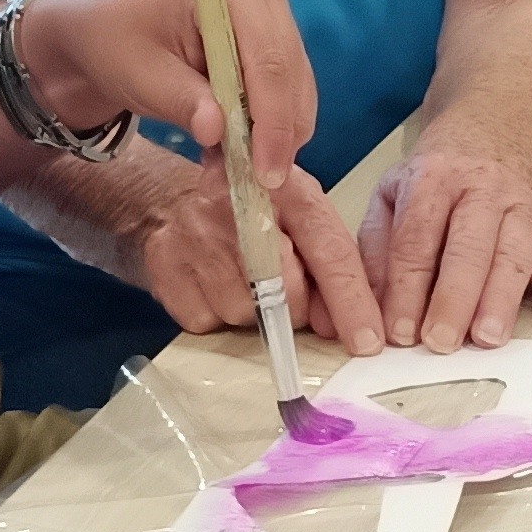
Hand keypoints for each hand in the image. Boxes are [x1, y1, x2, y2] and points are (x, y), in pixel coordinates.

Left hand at [17, 0, 317, 180]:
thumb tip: (219, 133)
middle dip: (275, 136)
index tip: (266, 173)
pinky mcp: (269, 43)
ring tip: (225, 175)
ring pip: (293, 90)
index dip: (272, 120)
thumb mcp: (138, 74)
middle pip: (288, 75)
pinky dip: (262, 130)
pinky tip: (228, 155)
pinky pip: (282, 94)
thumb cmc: (112, 41)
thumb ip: (181, 101)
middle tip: (250, 187)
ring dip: (269, 138)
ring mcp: (270, 16)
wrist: (100, 28)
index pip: (267, 58)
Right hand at [126, 157, 384, 353]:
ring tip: (243, 279)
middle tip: (285, 291)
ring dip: (252, 311)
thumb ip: (328, 265)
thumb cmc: (250, 211)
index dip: (351, 302)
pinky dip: (215, 314)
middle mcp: (238, 206)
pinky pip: (206, 321)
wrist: (172, 198)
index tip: (366, 342)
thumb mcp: (299, 218)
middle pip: (286, 293)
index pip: (328, 252)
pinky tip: (213, 285)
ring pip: (244, 313)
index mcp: (286, 189)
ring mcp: (196, 235)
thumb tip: (340, 328)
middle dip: (295, 308)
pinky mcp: (165, 265)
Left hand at [358, 148, 531, 350]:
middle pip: (468, 249)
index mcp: (433, 180)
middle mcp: (480, 189)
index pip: (417, 241)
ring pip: (512, 256)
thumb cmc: (430, 184)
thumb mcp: (388, 199)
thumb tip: (373, 309)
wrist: (481, 145)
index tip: (399, 332)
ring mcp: (518, 205)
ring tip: (489, 339)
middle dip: (454, 300)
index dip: (406, 290)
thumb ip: (376, 250)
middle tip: (441, 342)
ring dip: (501, 301)